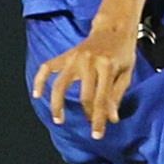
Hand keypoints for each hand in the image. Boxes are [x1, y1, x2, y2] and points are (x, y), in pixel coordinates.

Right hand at [31, 16, 139, 139]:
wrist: (113, 28)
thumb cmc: (122, 52)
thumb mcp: (126, 73)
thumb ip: (116, 95)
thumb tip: (110, 119)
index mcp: (107, 66)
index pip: (101, 99)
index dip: (98, 119)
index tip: (97, 135)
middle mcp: (89, 61)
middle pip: (84, 95)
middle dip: (87, 114)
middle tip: (89, 126)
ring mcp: (74, 57)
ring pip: (60, 84)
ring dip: (57, 104)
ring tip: (58, 119)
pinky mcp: (66, 55)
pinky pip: (47, 68)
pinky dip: (40, 80)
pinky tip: (37, 94)